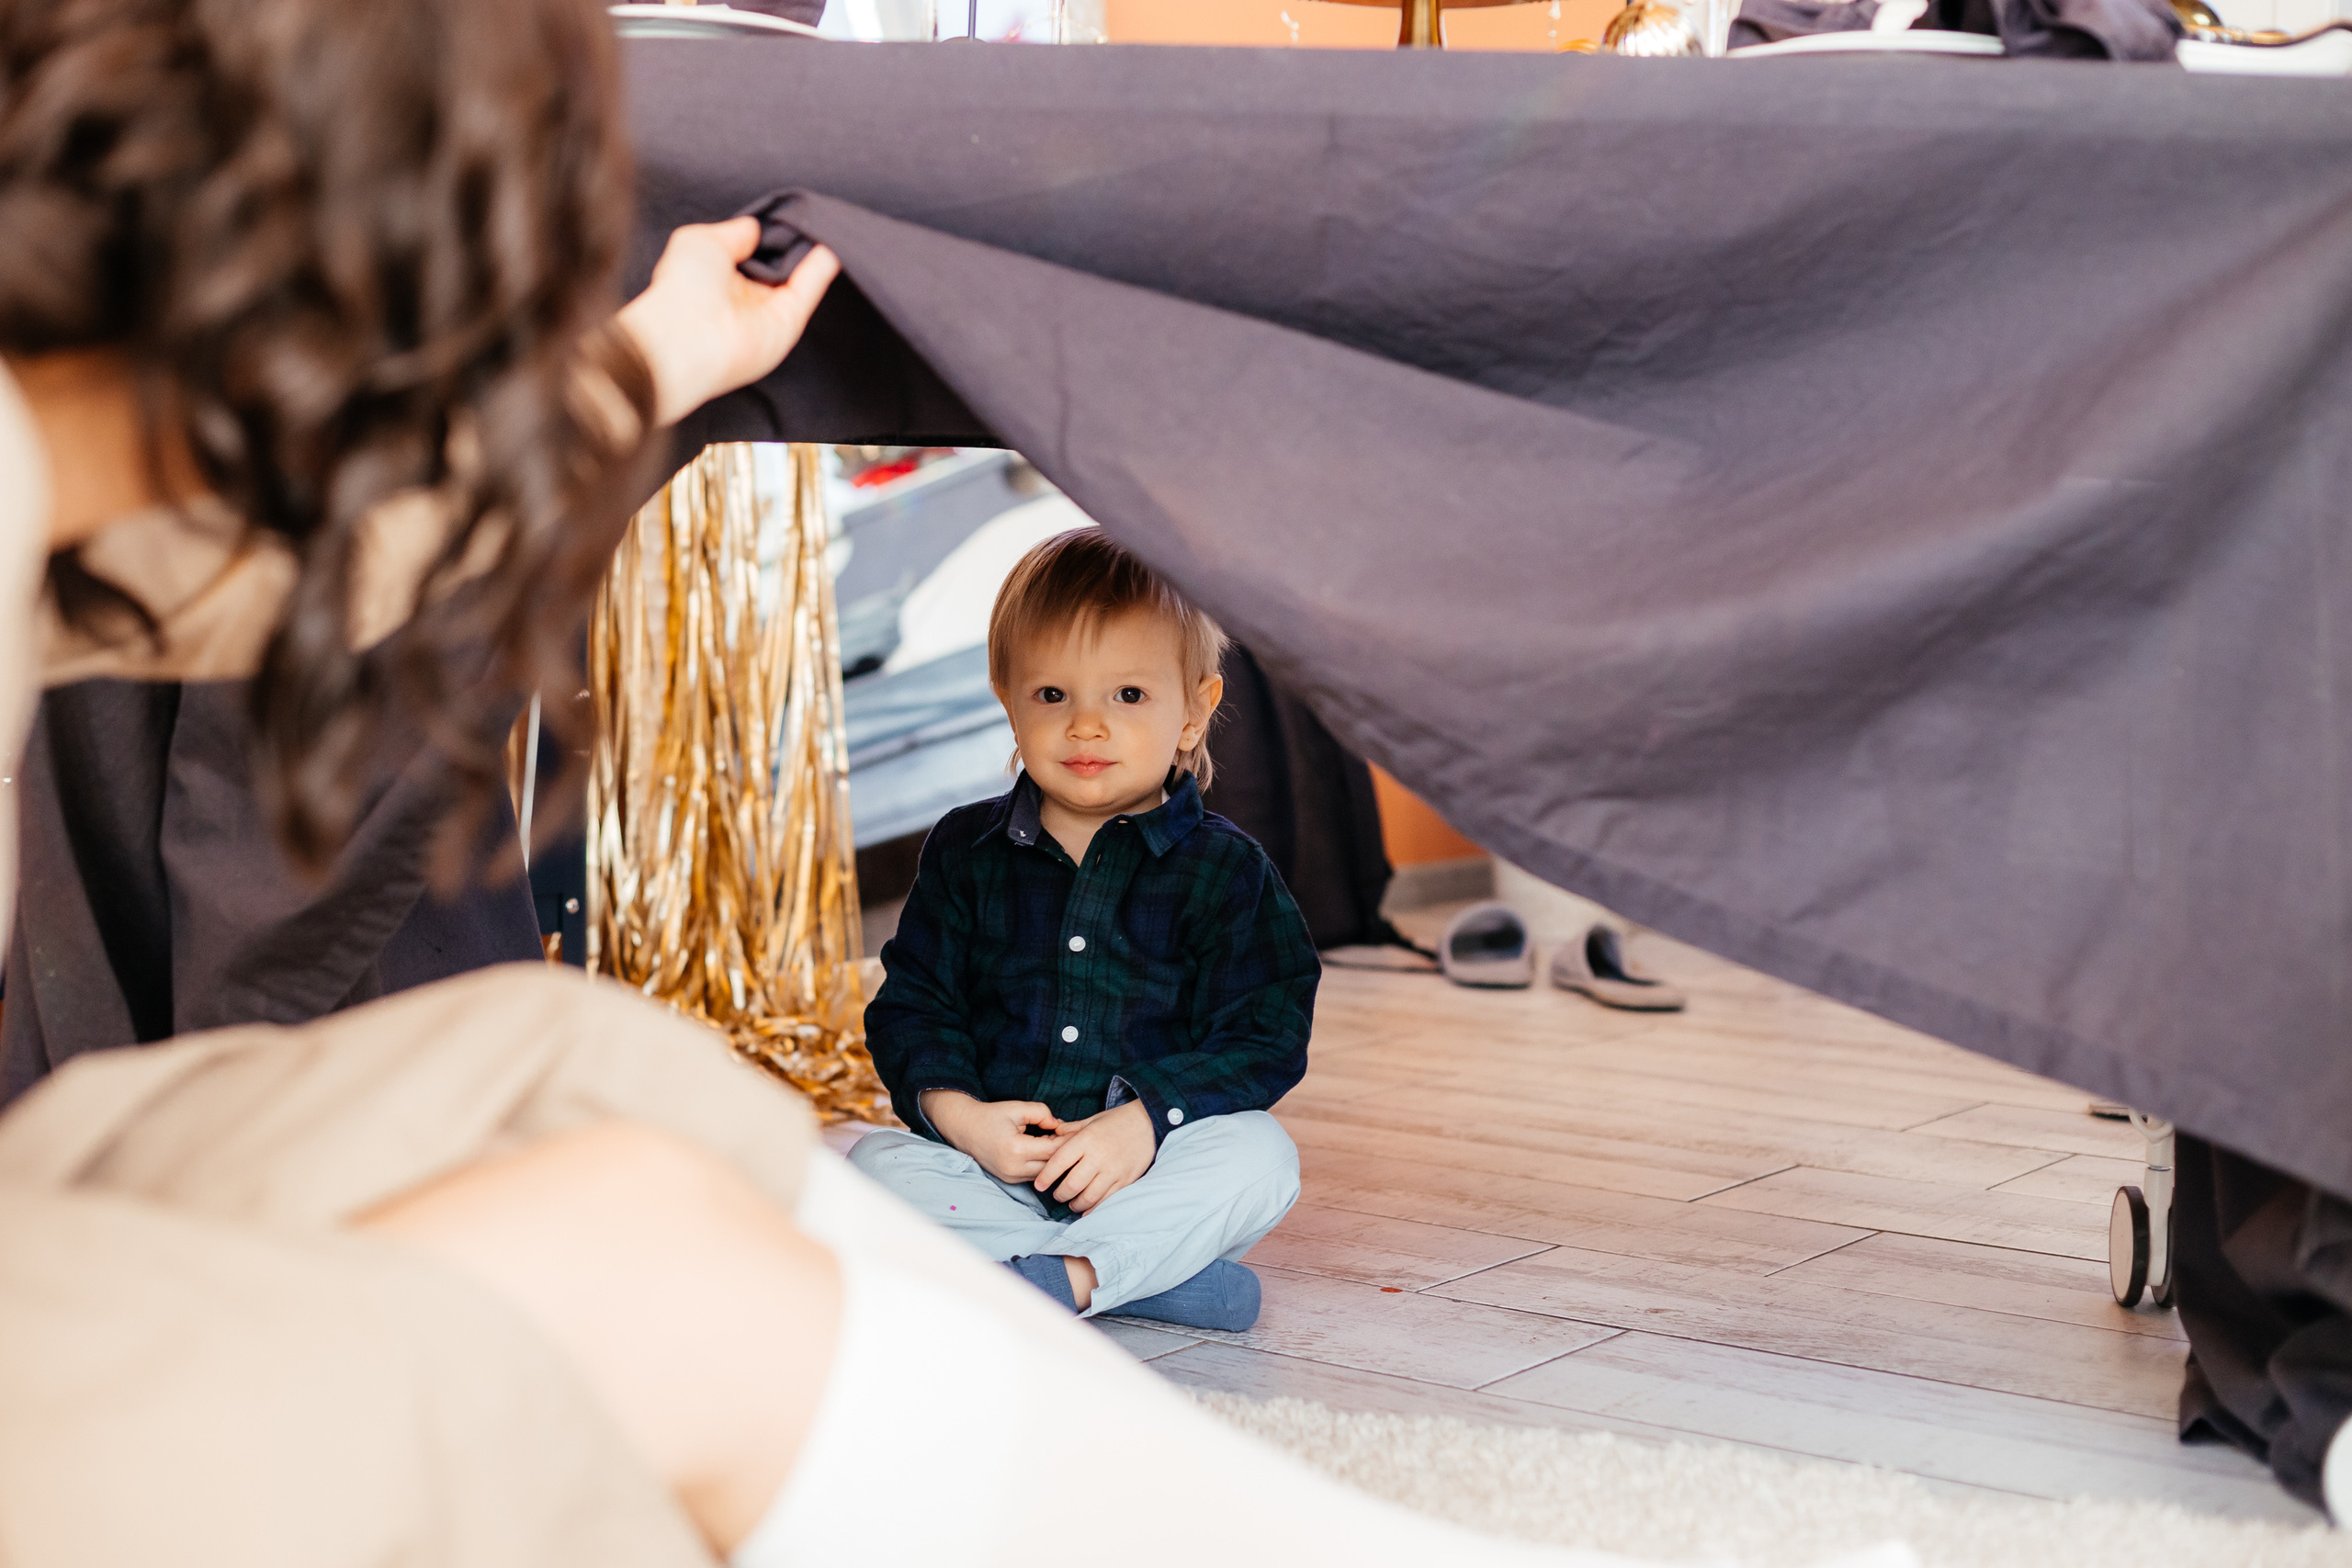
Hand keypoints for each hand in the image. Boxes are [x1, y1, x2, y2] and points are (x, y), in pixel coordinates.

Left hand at [615, 218, 840, 426]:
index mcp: (717, 277)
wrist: (689, 337)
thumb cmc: (683, 286)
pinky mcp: (788, 323)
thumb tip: (757, 229)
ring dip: (810, 251)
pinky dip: (822, 267)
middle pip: (776, 264)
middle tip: (805, 213)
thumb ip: (735, 231)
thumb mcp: (701, 239)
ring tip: (822, 219)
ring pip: (796, 276)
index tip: (780, 211)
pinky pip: (808, 289)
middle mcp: (742, 297)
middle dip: (791, 240)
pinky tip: (831, 241)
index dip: (765, 233)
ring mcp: (767, 311)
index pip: (749, 252)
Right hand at [920, 1091, 1063, 1183]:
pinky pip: (1034, 1175)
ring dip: (1053, 1161)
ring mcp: (1010, 1177)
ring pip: (1044, 1173)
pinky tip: (1046, 1150)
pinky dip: (1042, 1165)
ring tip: (1058, 1143)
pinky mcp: (1009, 1180)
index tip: (1079, 1132)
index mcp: (1016, 1149)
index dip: (1068, 1141)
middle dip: (1064, 1153)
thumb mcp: (1017, 1108)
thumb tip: (1059, 1124)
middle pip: (1051, 1166)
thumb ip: (1042, 1113)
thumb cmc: (990, 1116)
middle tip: (1074, 1138)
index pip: (1053, 1151)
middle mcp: (1013, 1168)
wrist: (964, 1129)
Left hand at [1032, 1100, 1155, 1213]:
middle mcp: (1098, 1157)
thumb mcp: (1092, 1120)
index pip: (1059, 1162)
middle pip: (1071, 1185)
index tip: (1039, 1185)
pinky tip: (1086, 1208)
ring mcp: (1113, 1171)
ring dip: (1075, 1204)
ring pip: (1088, 1197)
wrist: (1149, 1124)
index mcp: (1087, 1139)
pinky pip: (1105, 1201)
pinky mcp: (1125, 1181)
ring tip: (1072, 1202)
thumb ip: (1070, 1130)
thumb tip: (1049, 1136)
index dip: (1046, 1176)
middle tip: (1057, 1194)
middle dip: (1059, 1194)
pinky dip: (1093, 1208)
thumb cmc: (1117, 1121)